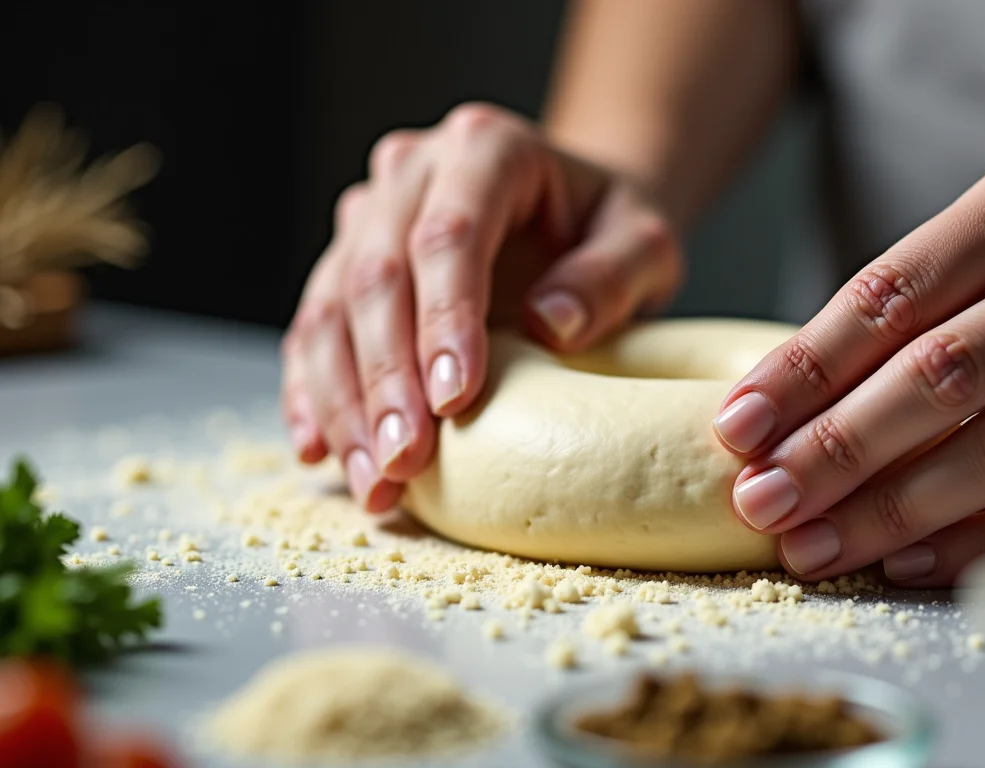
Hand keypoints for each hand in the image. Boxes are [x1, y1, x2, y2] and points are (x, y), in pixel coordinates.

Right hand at [282, 103, 682, 509]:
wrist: (574, 216)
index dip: (444, 318)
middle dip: (385, 378)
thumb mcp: (646, 244)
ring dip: (344, 402)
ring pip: (332, 308)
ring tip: (373, 480)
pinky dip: (314, 395)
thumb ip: (612, 276)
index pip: (450, 233)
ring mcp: (371, 215)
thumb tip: (551, 323)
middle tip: (404, 461)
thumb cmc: (611, 230)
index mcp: (485, 148)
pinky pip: (315, 330)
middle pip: (378, 275)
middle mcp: (412, 172)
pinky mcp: (345, 264)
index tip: (453, 399)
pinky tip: (321, 452)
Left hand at [713, 120, 984, 584]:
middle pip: (939, 378)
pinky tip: (917, 560)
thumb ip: (933, 282)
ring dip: (895, 511)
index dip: (802, 369)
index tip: (738, 425)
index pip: (890, 295)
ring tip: (816, 545)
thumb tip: (807, 383)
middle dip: (833, 452)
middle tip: (760, 502)